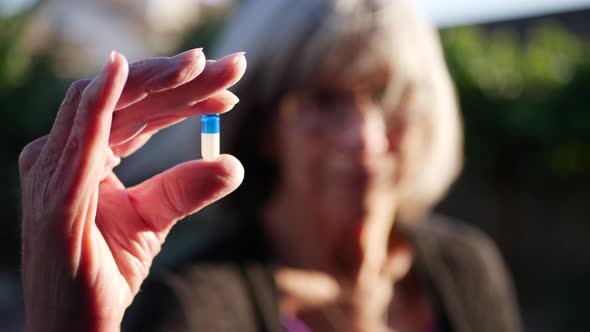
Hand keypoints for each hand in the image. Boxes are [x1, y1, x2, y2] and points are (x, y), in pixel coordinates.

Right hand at [18, 49, 245, 331]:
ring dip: (157, 80)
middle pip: (128, 98)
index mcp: (86, 155)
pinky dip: (100, 102)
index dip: (185, 95)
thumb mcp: (152, 220)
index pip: (140, 111)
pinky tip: (120, 70)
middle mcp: (65, 153)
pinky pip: (78, 138)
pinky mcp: (55, 196)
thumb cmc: (106, 270)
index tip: (231, 91)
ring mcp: (55, 171)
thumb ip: (185, 188)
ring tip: (202, 65)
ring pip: (108, 104)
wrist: (76, 326)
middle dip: (182, 79)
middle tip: (232, 66)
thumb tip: (232, 163)